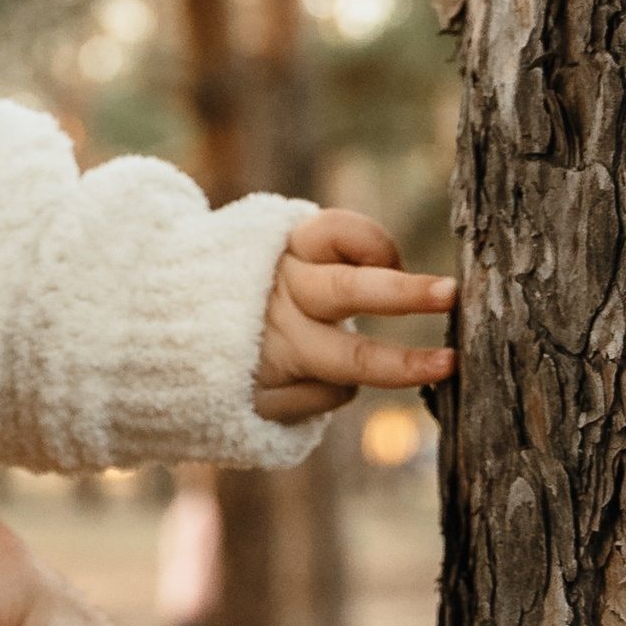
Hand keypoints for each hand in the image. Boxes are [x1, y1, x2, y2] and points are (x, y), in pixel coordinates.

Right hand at [255, 210, 454, 423]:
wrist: (174, 341)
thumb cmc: (260, 292)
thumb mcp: (287, 259)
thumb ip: (339, 258)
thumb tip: (410, 277)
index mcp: (281, 251)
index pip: (333, 233)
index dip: (374, 243)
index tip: (399, 262)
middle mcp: (277, 295)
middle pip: (347, 291)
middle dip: (404, 293)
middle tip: (450, 294)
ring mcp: (274, 348)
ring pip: (351, 359)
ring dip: (402, 364)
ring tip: (448, 364)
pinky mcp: (268, 392)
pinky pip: (330, 392)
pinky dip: (335, 386)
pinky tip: (314, 379)